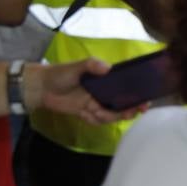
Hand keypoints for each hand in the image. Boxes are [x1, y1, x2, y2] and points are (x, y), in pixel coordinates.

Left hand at [28, 58, 145, 124]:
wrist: (41, 88)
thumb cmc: (61, 73)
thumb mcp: (77, 66)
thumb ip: (92, 65)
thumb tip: (108, 68)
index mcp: (107, 79)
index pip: (127, 87)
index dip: (138, 95)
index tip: (145, 101)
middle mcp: (105, 92)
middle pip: (124, 104)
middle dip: (130, 109)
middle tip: (132, 112)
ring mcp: (96, 103)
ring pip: (112, 114)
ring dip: (110, 116)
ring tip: (100, 112)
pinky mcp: (86, 113)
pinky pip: (97, 120)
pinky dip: (96, 120)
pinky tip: (90, 115)